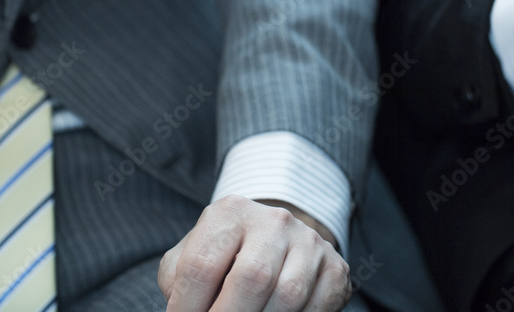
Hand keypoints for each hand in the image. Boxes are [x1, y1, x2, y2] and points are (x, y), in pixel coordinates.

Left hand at [158, 196, 350, 311]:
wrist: (277, 241)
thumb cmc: (226, 256)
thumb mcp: (193, 254)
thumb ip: (178, 278)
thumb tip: (180, 309)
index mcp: (231, 212)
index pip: (202, 265)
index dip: (187, 307)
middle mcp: (274, 221)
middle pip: (251, 278)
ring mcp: (309, 242)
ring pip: (288, 296)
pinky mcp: (335, 266)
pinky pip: (318, 306)